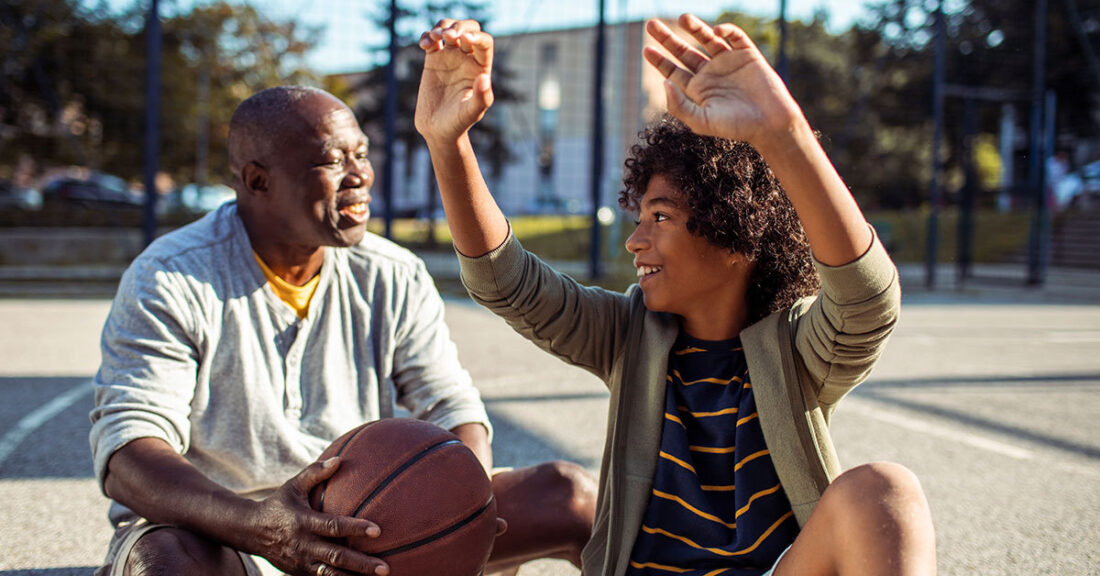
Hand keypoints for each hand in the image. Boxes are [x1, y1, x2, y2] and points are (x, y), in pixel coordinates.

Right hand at [247, 458, 388, 575]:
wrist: (249, 531)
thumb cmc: (278, 505)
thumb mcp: (293, 486)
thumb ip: (315, 473)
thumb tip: (339, 459)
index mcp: (303, 522)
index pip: (333, 526)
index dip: (355, 528)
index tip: (377, 530)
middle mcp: (303, 545)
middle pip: (336, 557)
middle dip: (361, 564)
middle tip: (384, 568)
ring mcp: (301, 562)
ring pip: (331, 575)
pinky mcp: (300, 573)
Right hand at [415, 19, 493, 145]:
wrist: (438, 130)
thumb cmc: (458, 124)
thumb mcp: (471, 113)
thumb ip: (481, 98)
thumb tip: (484, 79)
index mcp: (480, 68)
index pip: (484, 43)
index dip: (476, 36)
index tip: (463, 39)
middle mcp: (467, 59)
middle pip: (468, 29)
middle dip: (459, 26)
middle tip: (448, 36)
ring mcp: (449, 58)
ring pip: (448, 29)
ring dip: (442, 27)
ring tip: (435, 38)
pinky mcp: (433, 60)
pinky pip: (430, 40)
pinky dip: (426, 36)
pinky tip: (424, 45)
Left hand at [644, 14, 803, 144]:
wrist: (770, 124)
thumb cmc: (735, 127)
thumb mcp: (701, 121)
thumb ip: (679, 105)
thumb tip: (664, 82)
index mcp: (697, 90)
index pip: (673, 71)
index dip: (659, 60)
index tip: (646, 49)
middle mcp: (710, 74)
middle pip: (683, 51)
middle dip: (667, 38)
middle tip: (651, 24)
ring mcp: (728, 62)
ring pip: (706, 40)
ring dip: (695, 28)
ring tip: (683, 18)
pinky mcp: (747, 55)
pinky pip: (735, 37)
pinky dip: (726, 31)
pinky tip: (715, 32)